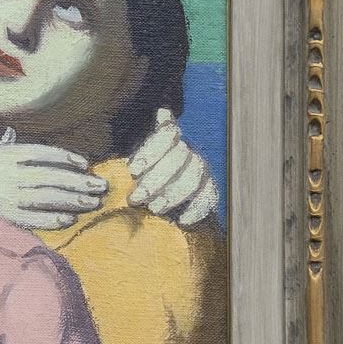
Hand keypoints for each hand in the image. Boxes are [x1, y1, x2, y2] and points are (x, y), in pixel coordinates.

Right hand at [0, 142, 108, 231]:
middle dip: (78, 182)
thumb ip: (29, 148)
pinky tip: (71, 219)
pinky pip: (33, 219)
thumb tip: (62, 153)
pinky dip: (53, 220)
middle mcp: (9, 174)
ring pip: (45, 198)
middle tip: (101, 186)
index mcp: (9, 154)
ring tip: (93, 202)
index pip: (42, 153)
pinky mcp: (7, 216)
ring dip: (73, 201)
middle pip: (49, 177)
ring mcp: (8, 196)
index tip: (85, 164)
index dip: (65, 157)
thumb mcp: (4, 150)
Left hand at [127, 108, 218, 226]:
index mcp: (167, 142)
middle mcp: (187, 153)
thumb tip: (152, 122)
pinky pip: (207, 197)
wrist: (172, 209)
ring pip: (193, 177)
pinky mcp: (210, 191)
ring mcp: (201, 171)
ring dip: (172, 195)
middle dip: (154, 180)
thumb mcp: (136, 171)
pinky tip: (181, 221)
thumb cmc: (146, 184)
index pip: (166, 134)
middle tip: (135, 199)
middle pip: (178, 157)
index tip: (131, 171)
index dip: (150, 151)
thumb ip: (136, 157)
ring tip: (154, 209)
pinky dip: (194, 210)